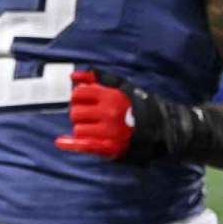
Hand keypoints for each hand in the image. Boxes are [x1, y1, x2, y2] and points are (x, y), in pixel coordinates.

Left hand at [55, 69, 199, 163]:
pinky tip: (60, 142)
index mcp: (110, 96)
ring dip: (82, 128)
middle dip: (79, 113)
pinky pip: (84, 145)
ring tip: (94, 128)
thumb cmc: (139, 106)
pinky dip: (71, 144)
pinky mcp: (110, 147)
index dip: (78, 97)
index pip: (78, 94)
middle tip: (89, 116)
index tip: (83, 101)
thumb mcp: (122, 87)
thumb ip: (97, 79)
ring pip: (78, 129)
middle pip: (75, 112)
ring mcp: (109, 131)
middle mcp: (108, 113)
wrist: (162, 130)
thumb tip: (73, 76)